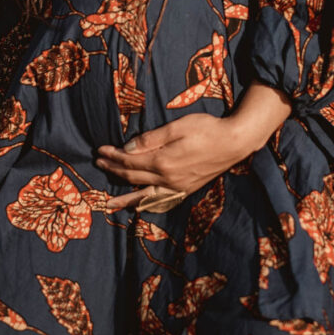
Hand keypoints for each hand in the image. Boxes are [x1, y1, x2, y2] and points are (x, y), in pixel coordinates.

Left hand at [97, 82, 291, 212]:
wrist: (234, 143)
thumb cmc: (207, 129)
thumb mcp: (177, 127)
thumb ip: (151, 139)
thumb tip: (127, 149)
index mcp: (163, 162)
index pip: (130, 161)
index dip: (113, 156)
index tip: (100, 150)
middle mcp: (167, 179)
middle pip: (133, 177)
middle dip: (114, 170)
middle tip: (99, 164)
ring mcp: (177, 187)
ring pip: (144, 195)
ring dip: (125, 198)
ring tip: (110, 204)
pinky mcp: (186, 189)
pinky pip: (160, 201)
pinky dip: (147, 205)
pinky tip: (140, 207)